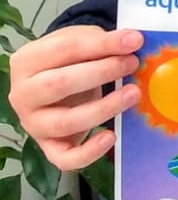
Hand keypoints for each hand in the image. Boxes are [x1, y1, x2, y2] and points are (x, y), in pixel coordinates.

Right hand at [8, 27, 142, 173]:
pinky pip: (65, 158)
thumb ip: (100, 42)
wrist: (55, 86)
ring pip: (66, 122)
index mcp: (26, 61)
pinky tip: (111, 136)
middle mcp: (23, 94)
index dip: (101, 45)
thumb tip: (132, 41)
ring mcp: (33, 124)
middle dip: (101, 72)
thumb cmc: (67, 61)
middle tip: (131, 64)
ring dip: (104, 108)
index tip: (133, 41)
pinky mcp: (48, 147)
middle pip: (59, 84)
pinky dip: (89, 152)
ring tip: (133, 93)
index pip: (64, 49)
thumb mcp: (78, 42)